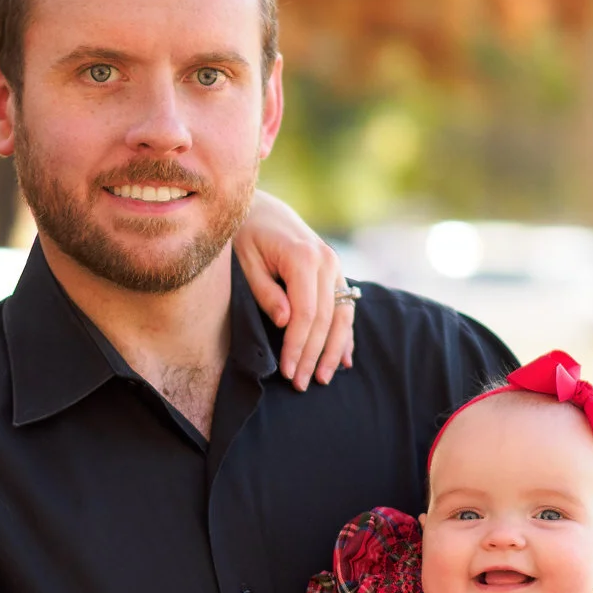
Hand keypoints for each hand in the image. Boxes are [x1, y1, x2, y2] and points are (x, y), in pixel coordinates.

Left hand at [233, 190, 354, 390]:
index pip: (306, 315)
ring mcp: (335, 265)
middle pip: (325, 320)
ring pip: (342, 316)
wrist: (261, 209)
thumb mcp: (246, 263)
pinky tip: (343, 359)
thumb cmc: (246, 236)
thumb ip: (266, 292)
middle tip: (299, 384)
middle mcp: (327, 261)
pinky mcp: (336, 271)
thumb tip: (286, 322)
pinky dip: (345, 335)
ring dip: (332, 351)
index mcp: (304, 258)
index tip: (286, 371)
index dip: (297, 347)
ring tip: (321, 379)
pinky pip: (346, 307)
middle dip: (312, 355)